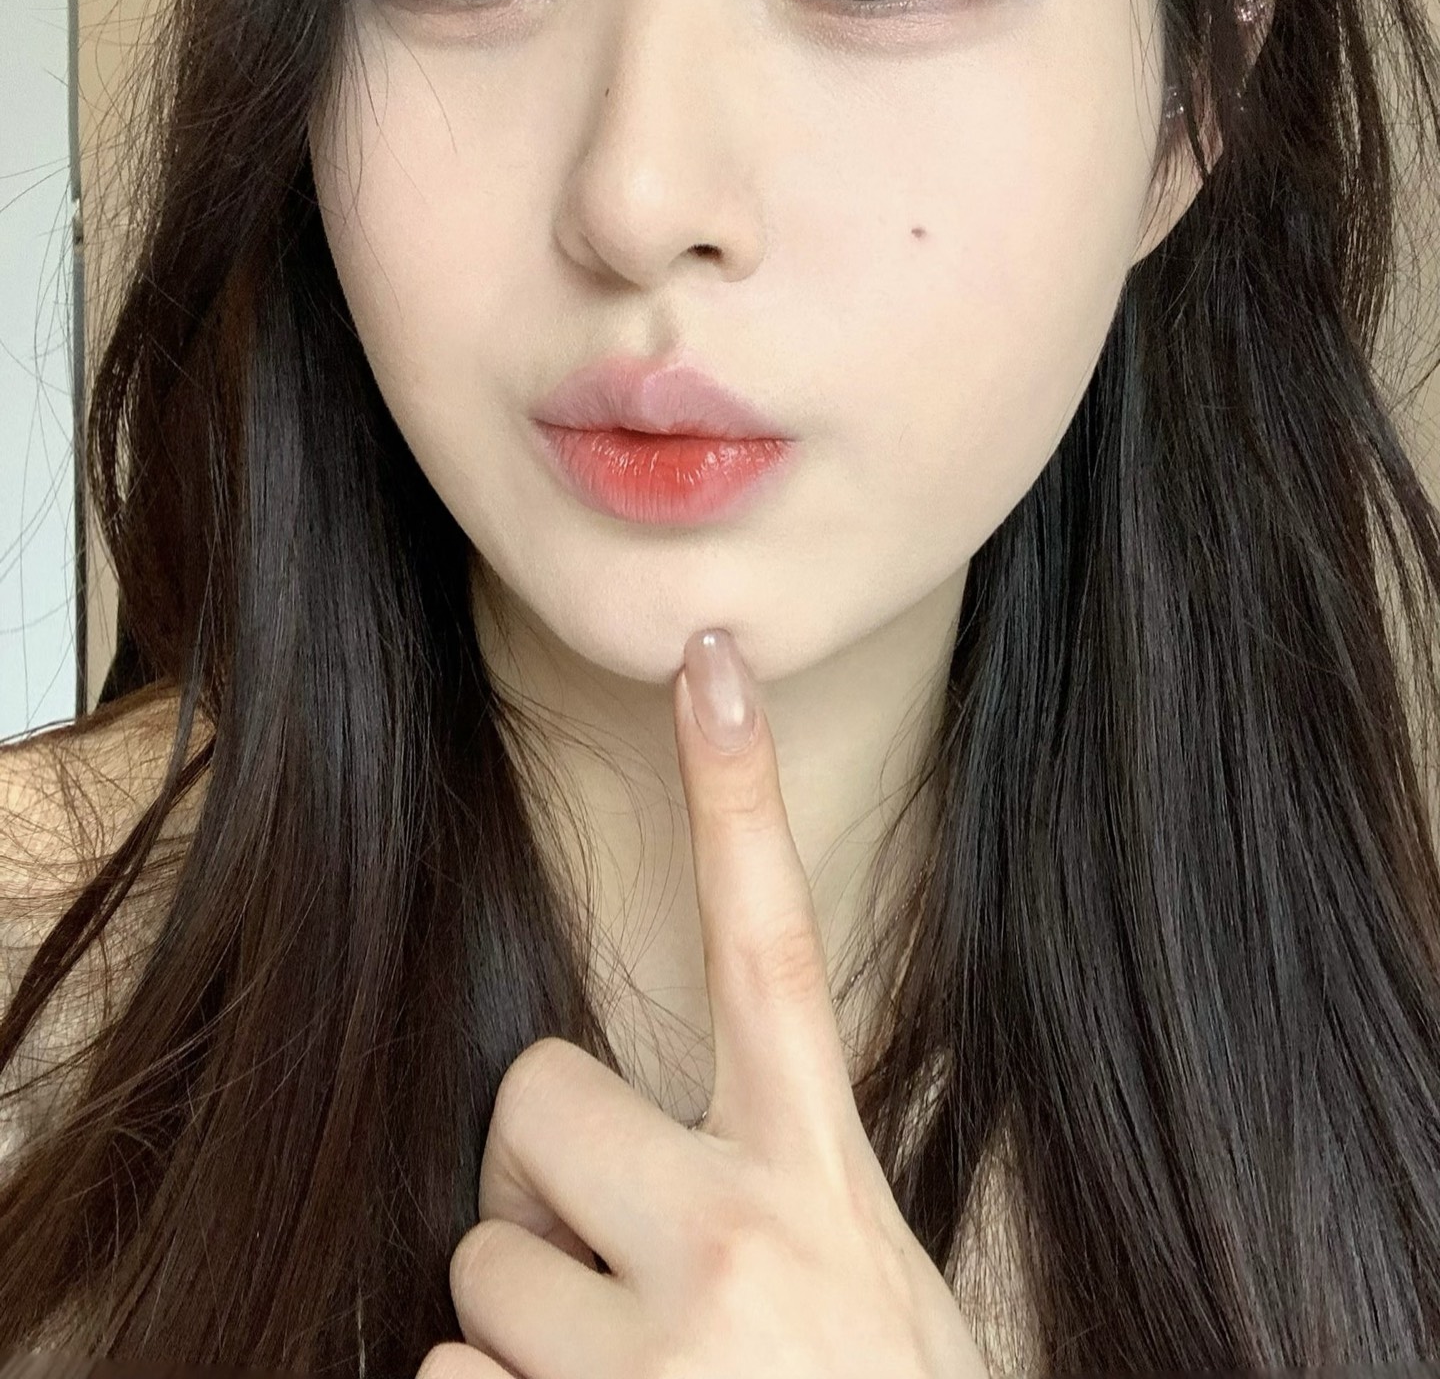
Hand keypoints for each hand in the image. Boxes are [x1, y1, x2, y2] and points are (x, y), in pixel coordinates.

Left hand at [417, 626, 988, 1378]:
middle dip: (548, 1179)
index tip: (708, 659)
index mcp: (819, 1174)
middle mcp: (734, 1239)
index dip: (737, 792)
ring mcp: (651, 1356)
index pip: (773, 940)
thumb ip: (765, 1192)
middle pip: (528, 1103)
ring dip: (529, 1326)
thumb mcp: (868, 1279)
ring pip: (479, 1267)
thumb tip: (590, 1159)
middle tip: (624, 1267)